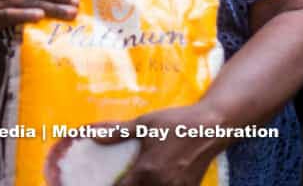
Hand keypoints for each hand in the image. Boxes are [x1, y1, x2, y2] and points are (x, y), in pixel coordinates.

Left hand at [95, 105, 226, 185]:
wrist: (211, 127)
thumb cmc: (176, 122)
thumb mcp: (145, 123)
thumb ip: (117, 132)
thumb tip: (90, 134)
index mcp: (146, 171)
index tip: (109, 181)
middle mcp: (161, 185)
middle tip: (124, 178)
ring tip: (141, 177)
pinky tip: (161, 178)